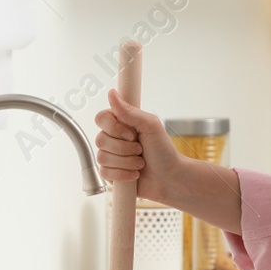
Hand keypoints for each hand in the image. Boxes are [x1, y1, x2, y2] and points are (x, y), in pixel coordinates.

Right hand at [93, 88, 186, 204]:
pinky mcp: (111, 174)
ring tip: (141, 163)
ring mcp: (110, 156)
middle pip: (100, 139)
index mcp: (121, 123)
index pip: (101, 118)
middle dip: (124, 148)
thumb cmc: (163, 150)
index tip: (132, 134)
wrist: (170, 177)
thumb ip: (128, 110)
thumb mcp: (150, 125)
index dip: (114, 128)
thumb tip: (111, 92)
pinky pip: (103, 173)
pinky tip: (134, 174)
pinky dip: (122, 174)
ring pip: (102, 157)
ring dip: (126, 162)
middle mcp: (113, 138)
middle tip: (140, 150)